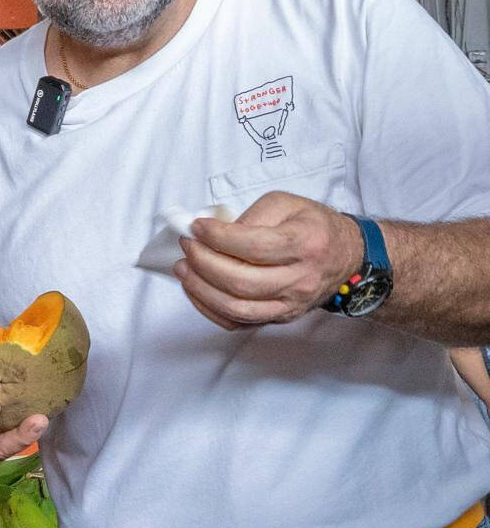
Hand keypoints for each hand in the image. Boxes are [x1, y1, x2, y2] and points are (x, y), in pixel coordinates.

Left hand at [177, 192, 364, 329]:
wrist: (345, 256)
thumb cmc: (312, 226)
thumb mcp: (286, 204)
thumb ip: (251, 216)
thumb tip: (213, 233)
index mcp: (306, 244)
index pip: (253, 246)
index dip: (218, 237)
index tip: (197, 227)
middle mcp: (301, 279)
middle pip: (241, 281)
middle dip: (203, 263)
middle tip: (187, 247)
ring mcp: (290, 304)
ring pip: (237, 308)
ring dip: (201, 289)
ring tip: (183, 268)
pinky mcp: (279, 318)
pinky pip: (237, 323)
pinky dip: (209, 308)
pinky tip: (196, 289)